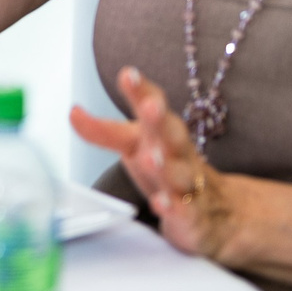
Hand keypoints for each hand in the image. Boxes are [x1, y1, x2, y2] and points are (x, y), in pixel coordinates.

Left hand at [71, 67, 239, 261]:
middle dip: (159, 119)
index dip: (141, 90)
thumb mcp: (136, 145)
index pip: (154, 104)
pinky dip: (174, 208)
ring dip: (165, 165)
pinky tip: (162, 204)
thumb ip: (105, 130)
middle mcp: (178, 152)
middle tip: (149, 106)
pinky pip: (185, 211)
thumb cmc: (167, 167)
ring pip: (179, 173)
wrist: (217, 210)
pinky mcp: (193, 216)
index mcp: (163, 131)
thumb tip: (73, 112)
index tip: (127, 74)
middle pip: (172, 133)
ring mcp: (189, 184)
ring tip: (151, 158)